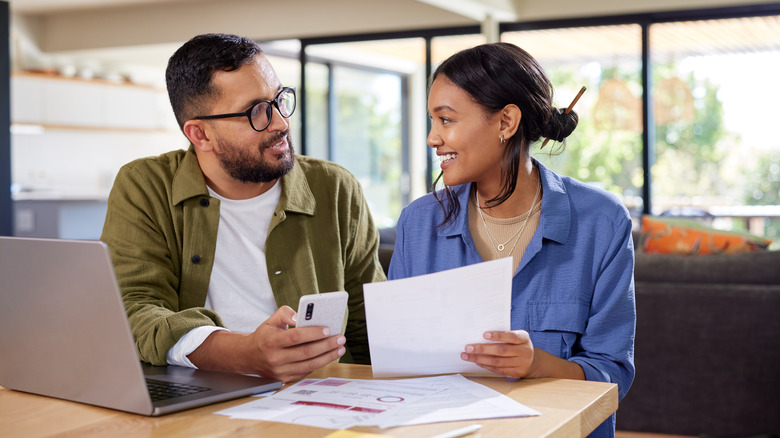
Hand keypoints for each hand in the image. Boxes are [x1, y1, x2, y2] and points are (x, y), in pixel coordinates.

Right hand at [188, 306, 346, 382]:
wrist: (248, 357)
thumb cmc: (264, 337)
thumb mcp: (270, 321)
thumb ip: (285, 313)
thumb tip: (299, 316)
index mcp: (270, 341)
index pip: (295, 337)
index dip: (313, 333)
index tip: (328, 329)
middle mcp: (275, 358)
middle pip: (306, 352)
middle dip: (327, 345)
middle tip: (340, 338)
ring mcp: (280, 371)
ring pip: (309, 365)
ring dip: (328, 356)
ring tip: (340, 348)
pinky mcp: (285, 379)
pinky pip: (307, 371)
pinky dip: (320, 363)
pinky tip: (329, 356)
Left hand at [461, 330, 585, 380]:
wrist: (533, 361)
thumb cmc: (518, 344)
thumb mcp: (517, 337)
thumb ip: (504, 336)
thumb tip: (480, 335)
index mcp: (524, 338)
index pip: (510, 336)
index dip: (497, 335)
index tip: (484, 334)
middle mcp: (524, 351)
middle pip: (501, 350)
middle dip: (482, 349)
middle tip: (468, 348)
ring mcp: (521, 363)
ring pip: (498, 362)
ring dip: (480, 359)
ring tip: (467, 356)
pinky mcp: (516, 373)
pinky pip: (498, 370)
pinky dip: (486, 366)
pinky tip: (477, 362)